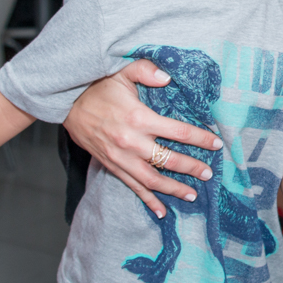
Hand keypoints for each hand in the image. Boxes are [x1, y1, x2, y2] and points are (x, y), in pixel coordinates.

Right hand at [63, 59, 223, 217]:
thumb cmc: (98, 87)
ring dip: (174, 189)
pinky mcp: (112, 166)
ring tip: (193, 195)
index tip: (217, 143)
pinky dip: (148, 200)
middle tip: (209, 173)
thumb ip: (146, 71)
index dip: (200, 139)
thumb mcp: (122, 72)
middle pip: (169, 160)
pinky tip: (162, 211)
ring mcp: (121, 157)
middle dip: (192, 168)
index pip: (178, 132)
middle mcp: (131, 142)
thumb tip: (168, 77)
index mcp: (139, 118)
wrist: (65, 104)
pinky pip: (133, 187)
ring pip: (152, 180)